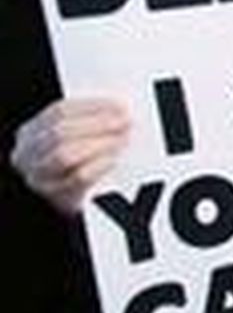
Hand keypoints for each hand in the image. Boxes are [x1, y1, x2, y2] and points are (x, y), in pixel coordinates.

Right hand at [10, 98, 130, 215]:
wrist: (81, 207)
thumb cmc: (80, 167)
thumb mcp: (77, 141)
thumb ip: (89, 123)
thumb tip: (117, 110)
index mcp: (30, 134)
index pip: (58, 111)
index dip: (91, 106)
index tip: (118, 105)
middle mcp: (27, 156)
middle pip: (60, 132)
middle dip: (97, 124)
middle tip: (125, 121)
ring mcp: (38, 179)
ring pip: (64, 154)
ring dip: (99, 143)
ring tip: (122, 139)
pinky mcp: (55, 199)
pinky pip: (77, 178)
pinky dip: (98, 166)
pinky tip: (113, 160)